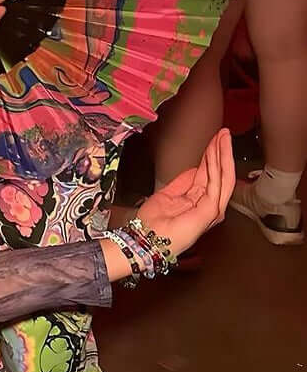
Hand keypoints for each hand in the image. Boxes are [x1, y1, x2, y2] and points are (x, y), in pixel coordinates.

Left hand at [136, 128, 232, 257]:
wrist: (146, 239)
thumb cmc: (154, 222)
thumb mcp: (169, 194)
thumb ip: (183, 182)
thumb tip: (195, 168)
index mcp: (200, 202)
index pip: (211, 174)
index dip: (213, 155)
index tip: (215, 138)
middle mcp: (210, 205)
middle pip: (221, 174)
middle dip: (222, 151)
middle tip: (224, 133)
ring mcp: (212, 208)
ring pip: (223, 176)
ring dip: (222, 154)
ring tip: (222, 137)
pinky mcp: (210, 210)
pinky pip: (216, 183)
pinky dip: (216, 166)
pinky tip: (214, 152)